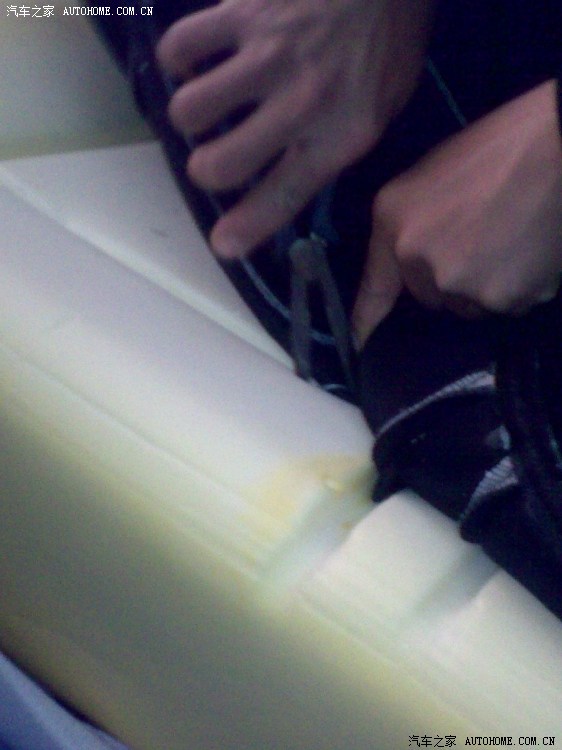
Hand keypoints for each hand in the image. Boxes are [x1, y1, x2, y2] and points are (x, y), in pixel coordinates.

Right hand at [157, 0, 435, 256]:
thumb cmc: (389, 41)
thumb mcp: (380, 110)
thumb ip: (334, 145)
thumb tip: (287, 174)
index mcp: (340, 134)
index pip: (283, 195)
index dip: (246, 228)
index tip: (223, 245)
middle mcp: (300, 103)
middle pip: (220, 164)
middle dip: (206, 170)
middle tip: (213, 157)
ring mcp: (267, 55)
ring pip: (190, 109)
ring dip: (189, 117)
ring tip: (203, 106)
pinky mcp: (242, 11)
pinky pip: (181, 47)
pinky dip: (178, 60)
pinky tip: (194, 61)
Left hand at [352, 80, 561, 345]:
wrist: (558, 148)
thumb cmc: (492, 152)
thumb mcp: (424, 180)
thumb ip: (403, 229)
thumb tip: (405, 273)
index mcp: (395, 229)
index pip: (374, 293)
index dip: (364, 324)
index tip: (356, 346)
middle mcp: (423, 267)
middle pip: (431, 297)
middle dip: (447, 277)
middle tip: (477, 237)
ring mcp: (465, 287)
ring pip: (469, 305)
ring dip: (482, 285)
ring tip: (507, 239)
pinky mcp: (508, 300)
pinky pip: (507, 305)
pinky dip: (518, 286)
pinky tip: (528, 250)